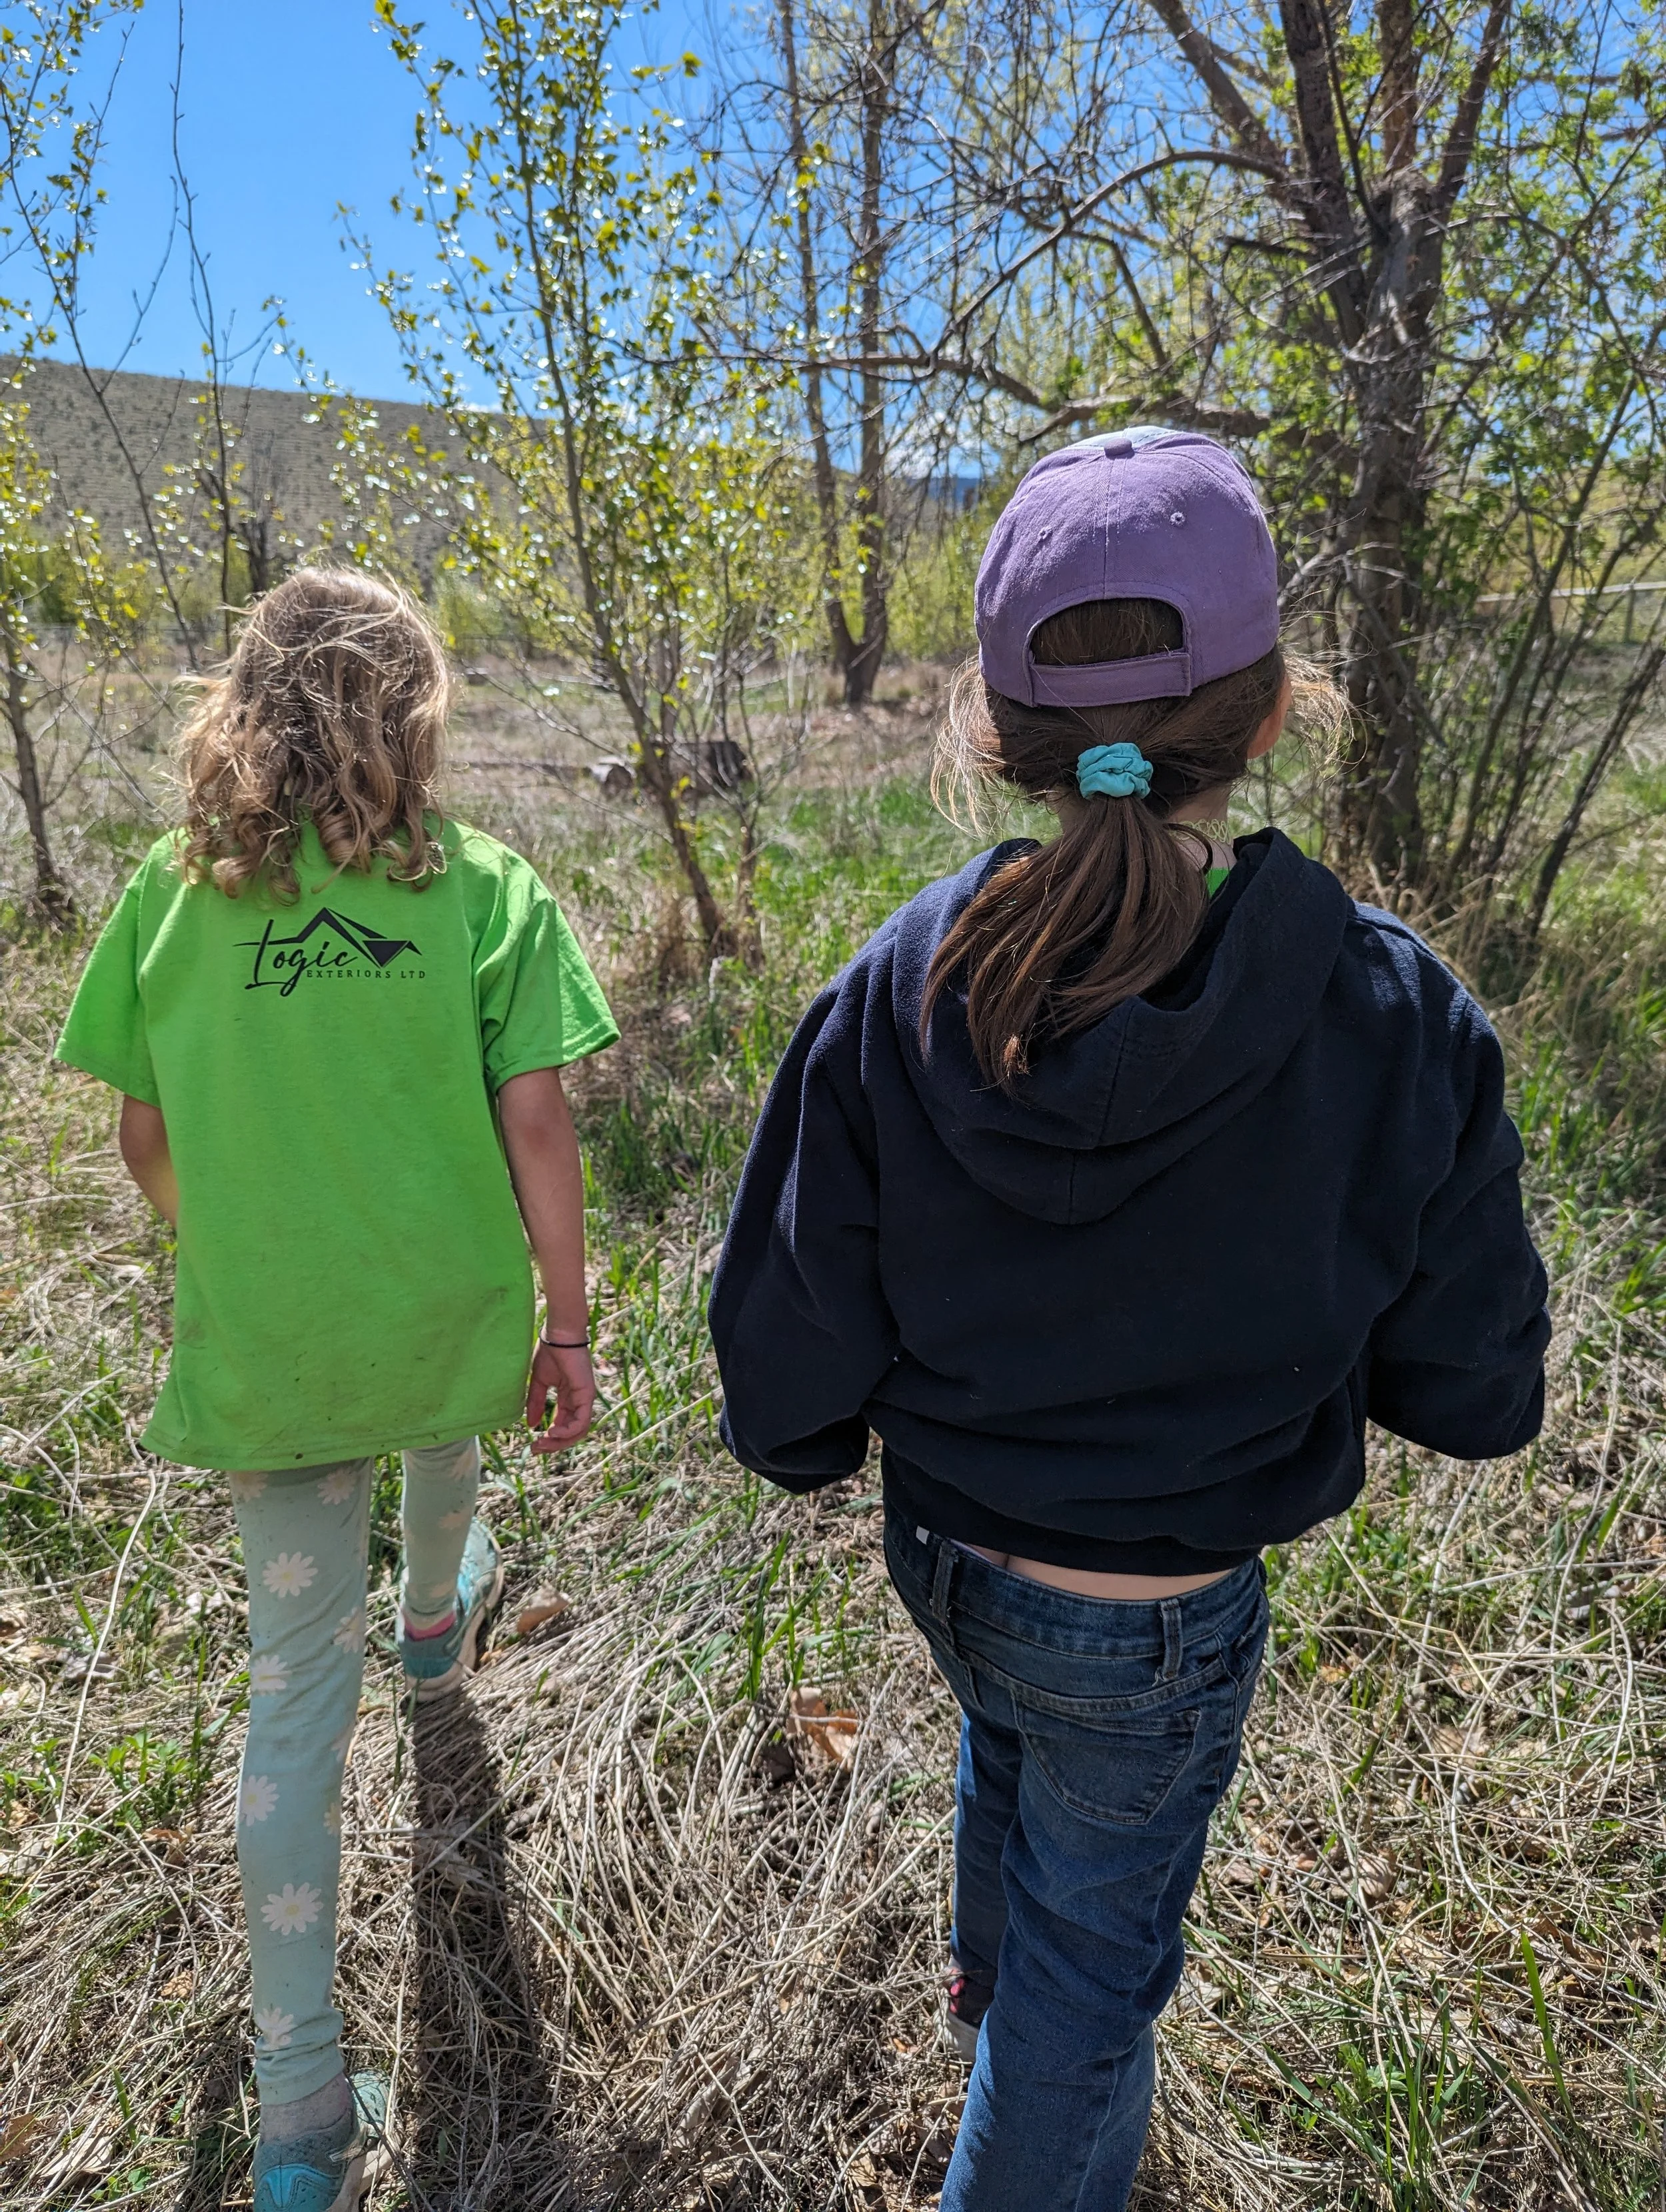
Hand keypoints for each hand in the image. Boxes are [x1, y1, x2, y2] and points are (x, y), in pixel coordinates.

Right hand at [526, 1338, 594, 1452]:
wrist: (558, 1335)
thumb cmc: (549, 1353)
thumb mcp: (538, 1383)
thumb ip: (535, 1403)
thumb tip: (531, 1425)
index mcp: (568, 1399)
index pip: (563, 1426)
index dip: (549, 1439)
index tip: (532, 1445)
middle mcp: (578, 1401)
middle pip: (571, 1433)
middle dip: (553, 1444)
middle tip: (536, 1449)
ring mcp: (585, 1399)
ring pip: (578, 1432)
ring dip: (560, 1441)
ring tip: (543, 1442)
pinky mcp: (587, 1395)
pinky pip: (581, 1422)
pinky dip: (568, 1431)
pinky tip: (552, 1432)